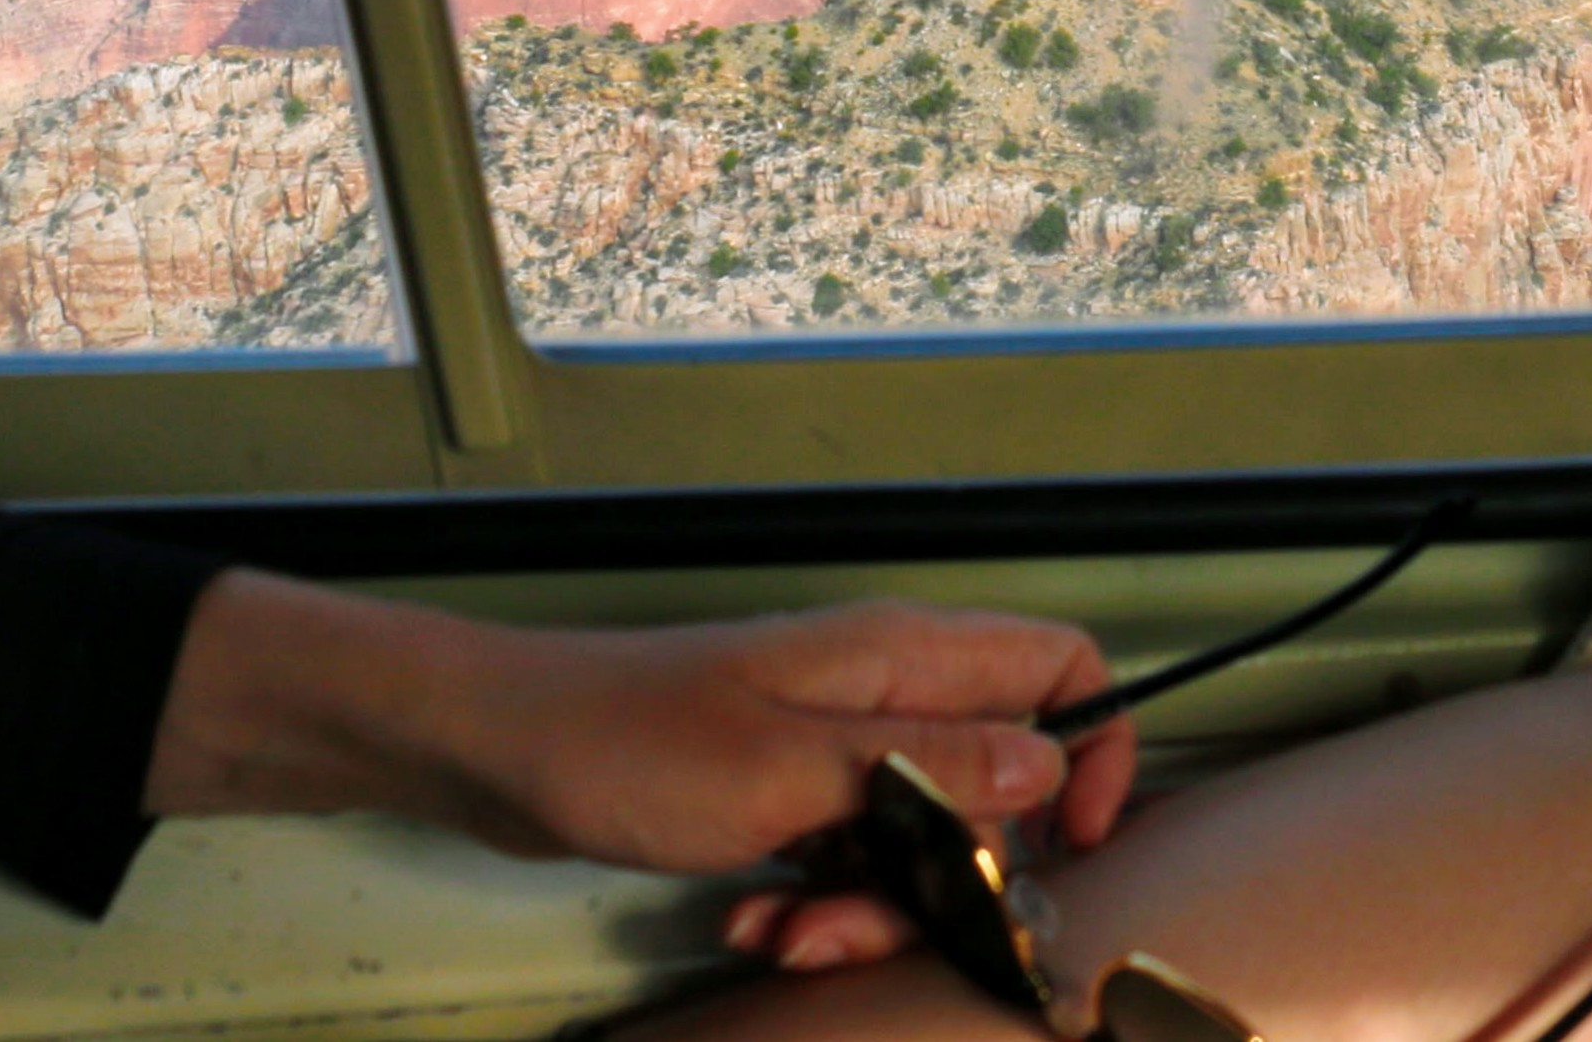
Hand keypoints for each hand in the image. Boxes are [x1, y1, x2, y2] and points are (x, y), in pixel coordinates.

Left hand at [147, 575, 1138, 971]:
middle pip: (995, 787)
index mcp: (900, 659)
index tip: (1071, 844)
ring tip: (786, 932)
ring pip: (921, 842)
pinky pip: (849, 863)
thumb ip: (926, 768)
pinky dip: (815, 905)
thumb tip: (1048, 765)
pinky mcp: (786, 792)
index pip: (1059, 667)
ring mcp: (833, 744)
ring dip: (870, 909)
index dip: (1093, 750)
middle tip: (877, 921)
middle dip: (952, 877)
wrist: (497, 748)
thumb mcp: (786, 771)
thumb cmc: (626, 739)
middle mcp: (882, 693)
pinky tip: (752, 920)